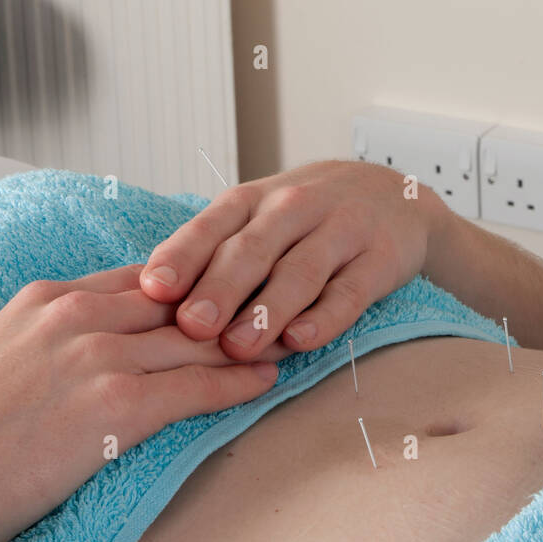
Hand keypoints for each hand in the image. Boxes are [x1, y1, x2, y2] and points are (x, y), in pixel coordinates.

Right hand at [0, 265, 278, 541]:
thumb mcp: (5, 350)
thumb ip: (53, 332)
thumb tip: (90, 335)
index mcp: (51, 299)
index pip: (145, 277)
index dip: (195, 281)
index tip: (231, 280)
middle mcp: (79, 317)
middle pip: (178, 300)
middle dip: (232, 301)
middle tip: (276, 301)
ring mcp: (98, 359)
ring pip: (194, 338)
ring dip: (248, 338)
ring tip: (284, 337)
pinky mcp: (115, 408)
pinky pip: (194, 387)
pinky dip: (237, 383)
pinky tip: (265, 380)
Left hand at [139, 161, 443, 359]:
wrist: (396, 196)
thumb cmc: (306, 217)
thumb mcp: (257, 219)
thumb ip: (210, 253)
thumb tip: (146, 302)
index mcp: (253, 201)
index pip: (212, 225)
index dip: (183, 257)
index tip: (154, 289)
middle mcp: (295, 209)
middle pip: (253, 249)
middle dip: (220, 288)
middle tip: (191, 326)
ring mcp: (341, 231)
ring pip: (301, 271)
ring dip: (268, 309)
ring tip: (240, 346)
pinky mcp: (380, 258)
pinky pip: (351, 291)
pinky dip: (326, 316)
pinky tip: (303, 340)